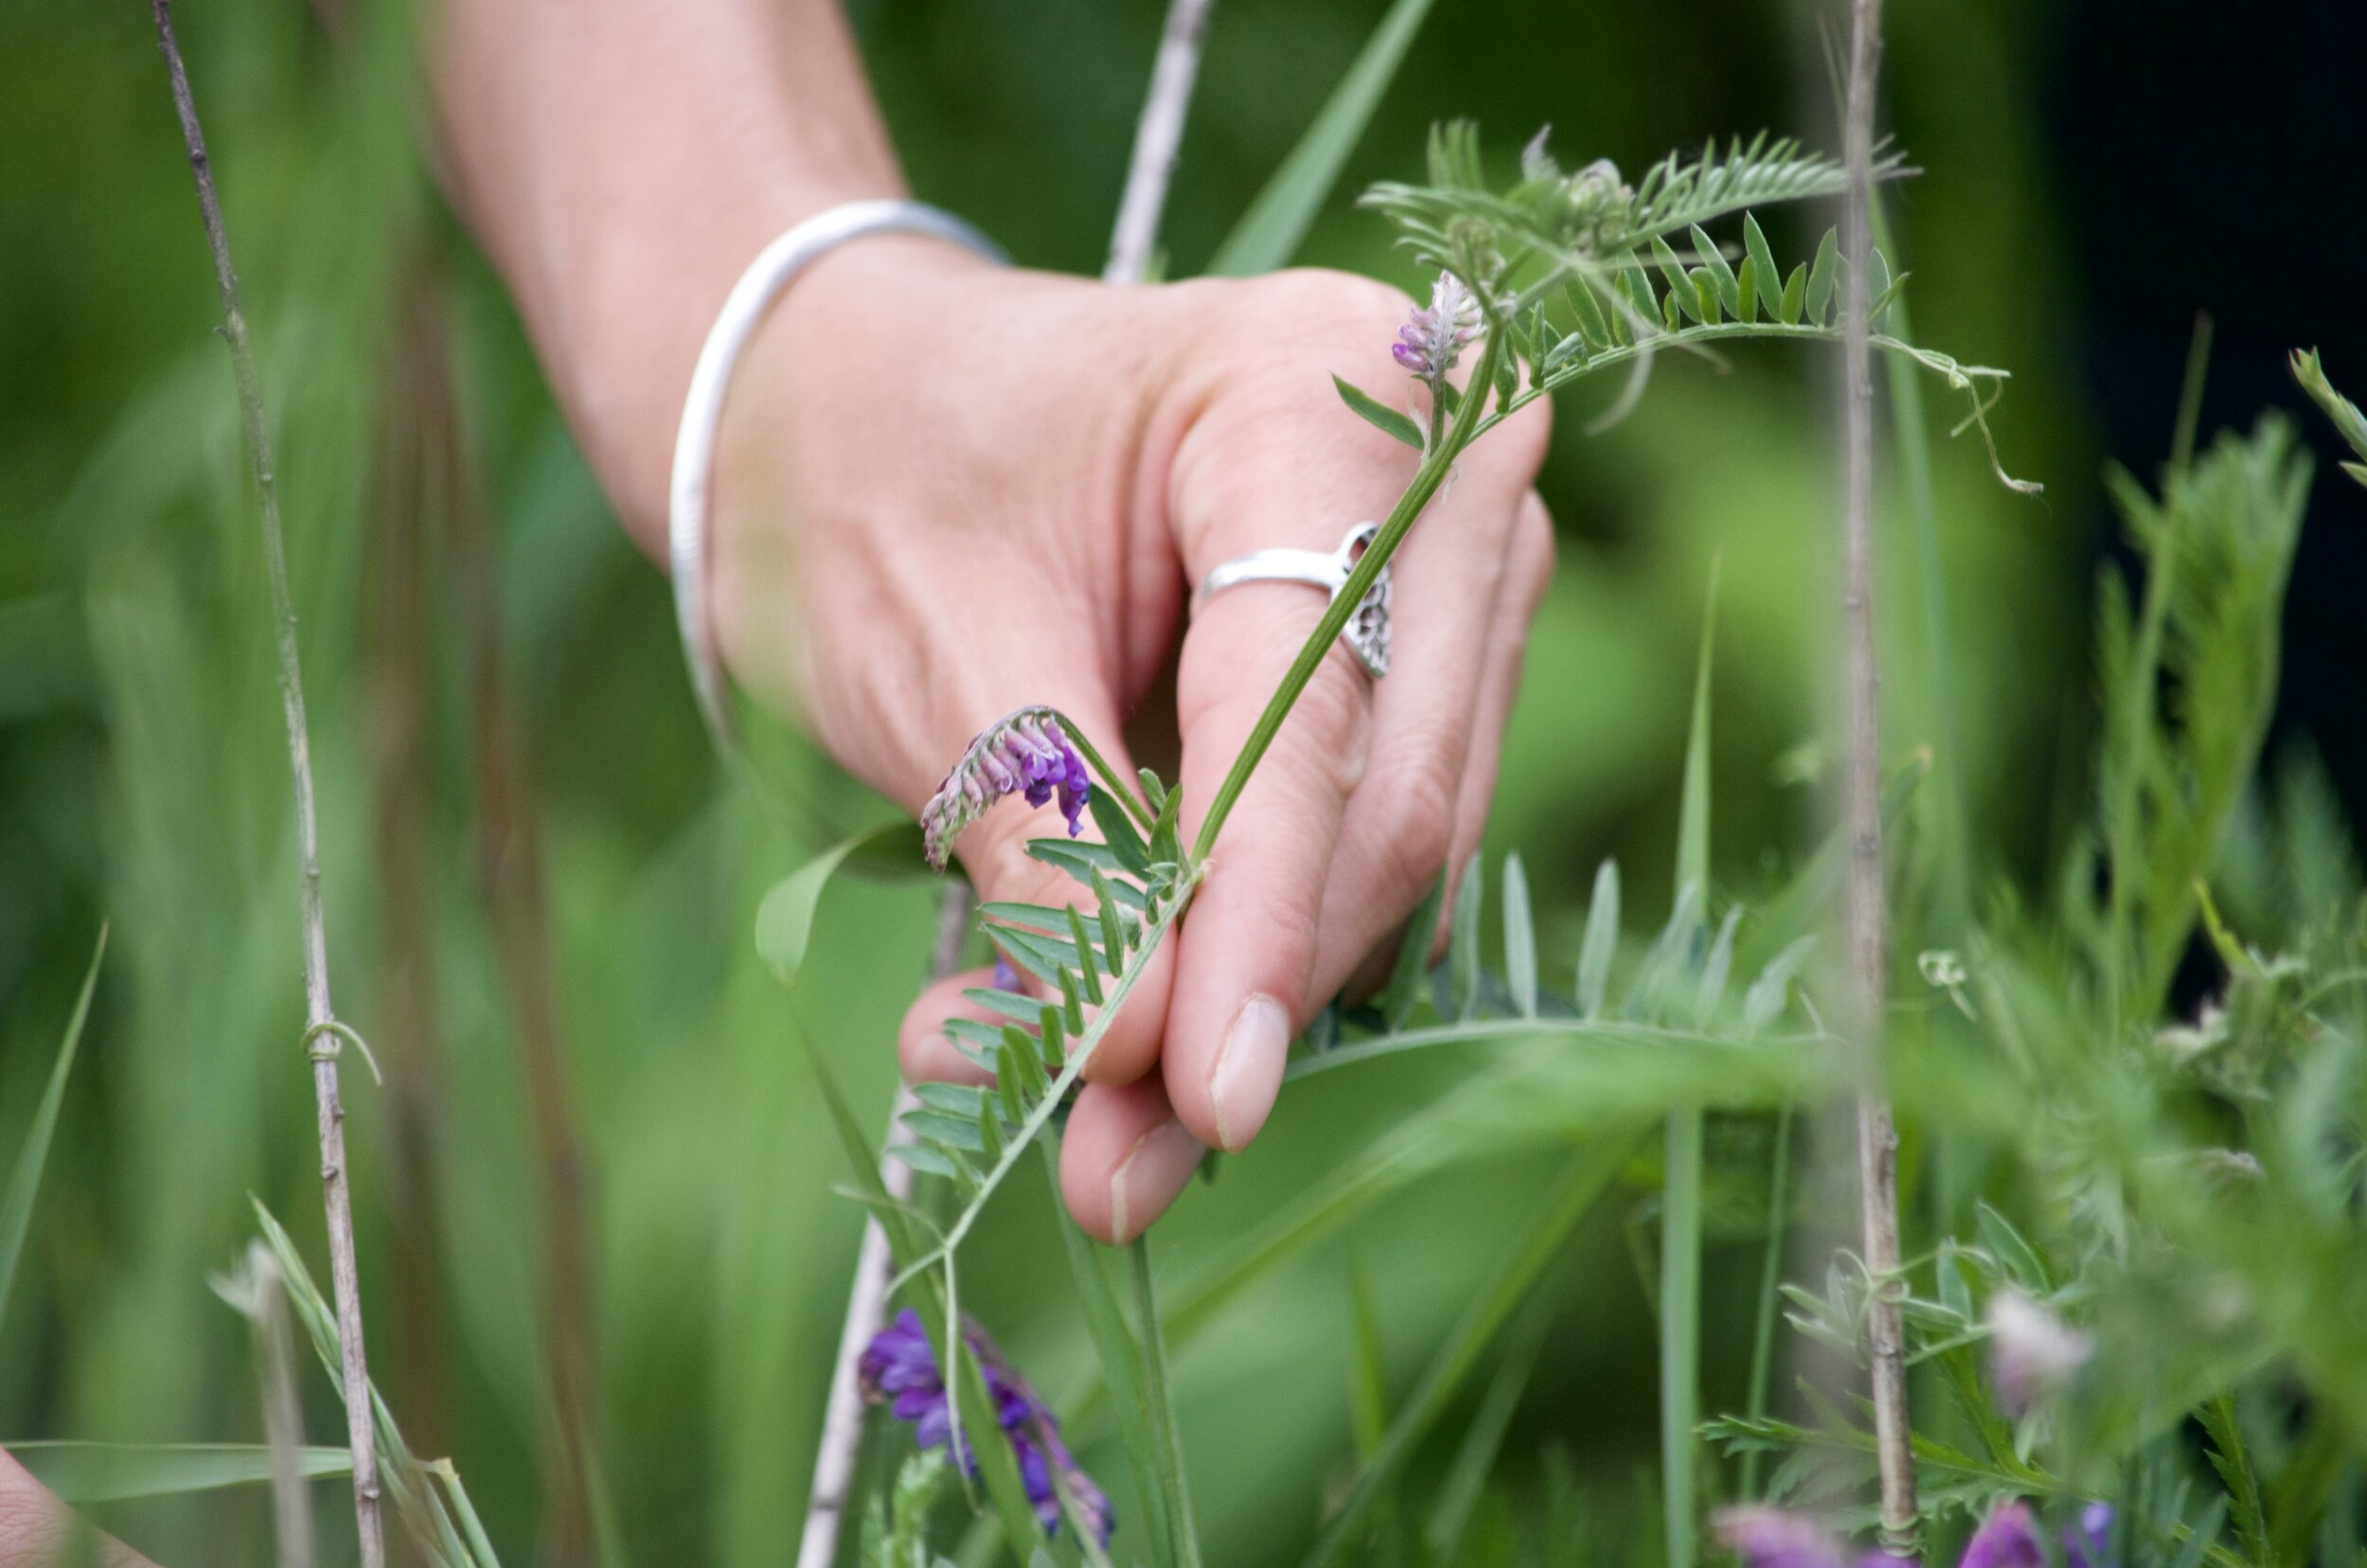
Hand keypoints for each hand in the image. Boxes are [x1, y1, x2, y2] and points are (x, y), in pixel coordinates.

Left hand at [712, 237, 1553, 1241]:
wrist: (856, 396)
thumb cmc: (875, 474)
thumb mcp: (935, 657)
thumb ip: (1053, 844)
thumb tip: (1139, 1055)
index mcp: (1314, 389)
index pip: (1313, 709)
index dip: (1257, 924)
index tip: (1206, 1101)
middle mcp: (1436, 463)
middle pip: (1387, 794)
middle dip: (1242, 991)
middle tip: (1102, 1168)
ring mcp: (1447, 566)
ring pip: (1390, 843)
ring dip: (1235, 994)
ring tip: (1063, 1110)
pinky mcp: (1416, 662)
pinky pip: (1362, 837)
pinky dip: (1244, 948)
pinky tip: (1109, 1024)